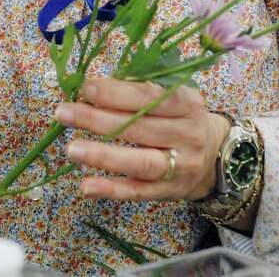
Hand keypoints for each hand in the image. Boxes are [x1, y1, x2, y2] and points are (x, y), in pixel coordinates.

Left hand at [55, 77, 229, 201]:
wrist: (215, 157)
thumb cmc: (181, 118)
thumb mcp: (173, 97)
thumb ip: (140, 90)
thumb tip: (92, 87)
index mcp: (188, 104)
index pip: (150, 97)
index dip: (117, 93)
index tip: (85, 88)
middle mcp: (187, 136)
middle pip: (140, 128)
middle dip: (98, 120)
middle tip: (63, 113)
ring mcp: (180, 167)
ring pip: (140, 163)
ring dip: (103, 156)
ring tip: (71, 149)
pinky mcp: (168, 192)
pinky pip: (138, 192)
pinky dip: (111, 190)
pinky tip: (85, 186)